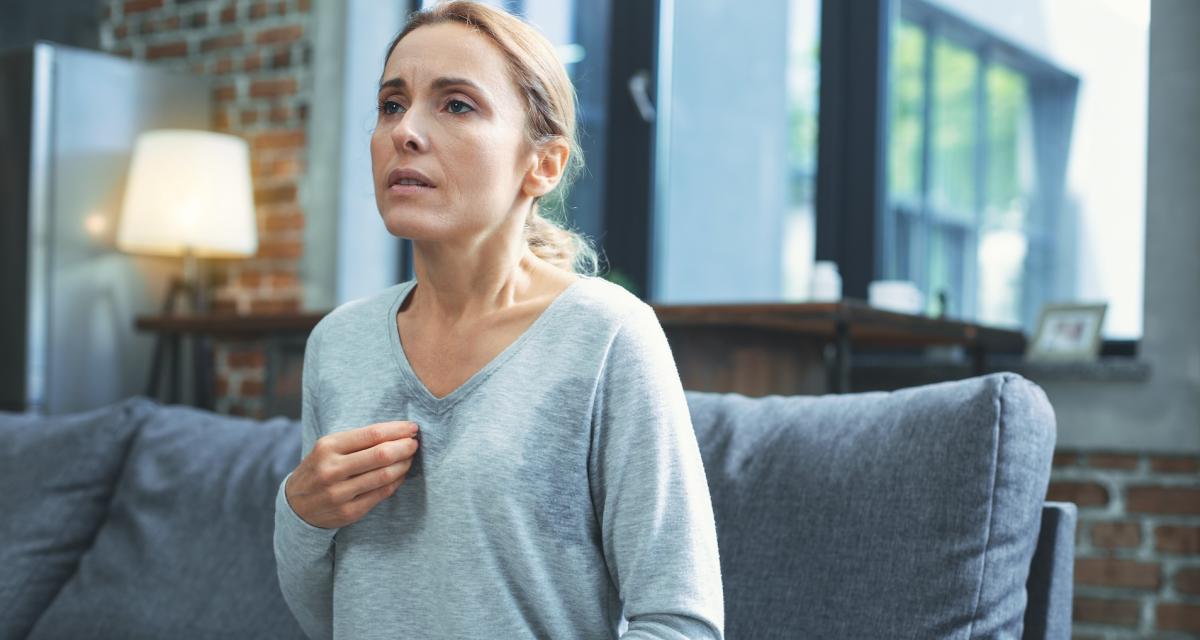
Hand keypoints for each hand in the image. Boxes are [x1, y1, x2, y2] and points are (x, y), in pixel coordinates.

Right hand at [285, 420, 419, 528]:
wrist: (295, 506)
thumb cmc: (319, 468)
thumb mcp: (328, 448)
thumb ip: (357, 440)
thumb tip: (397, 432)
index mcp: (327, 447)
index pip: (372, 434)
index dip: (397, 430)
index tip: (412, 428)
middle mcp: (331, 470)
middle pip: (381, 455)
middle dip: (404, 447)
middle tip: (415, 443)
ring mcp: (339, 493)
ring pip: (384, 475)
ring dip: (404, 464)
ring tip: (410, 458)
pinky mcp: (348, 512)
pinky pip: (381, 494)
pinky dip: (396, 482)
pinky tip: (401, 475)